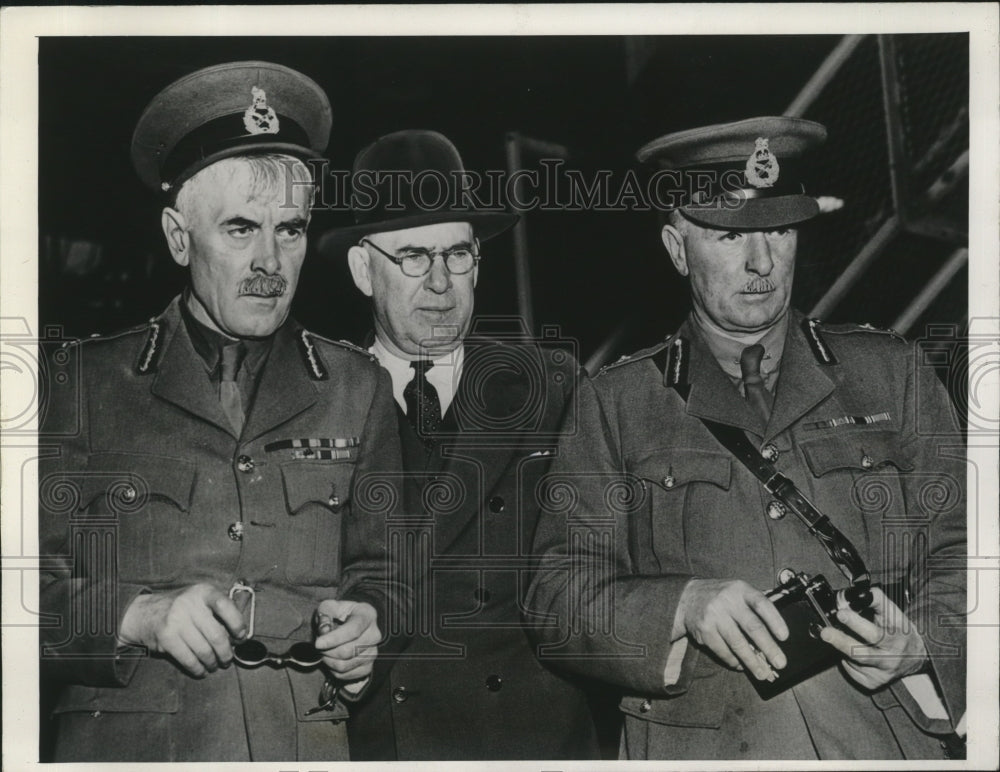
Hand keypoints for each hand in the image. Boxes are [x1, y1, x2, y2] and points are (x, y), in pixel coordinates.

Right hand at [119, 583, 246, 676]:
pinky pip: (188, 659)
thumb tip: (240, 636)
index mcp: (203, 592)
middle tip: (228, 659)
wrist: (145, 613)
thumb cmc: (182, 609)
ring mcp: (176, 620)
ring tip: (215, 665)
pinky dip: (198, 669)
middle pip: (216, 635)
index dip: (237, 624)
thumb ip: (219, 612)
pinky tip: (202, 670)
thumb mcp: (200, 600)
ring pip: (204, 650)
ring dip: (212, 662)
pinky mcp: (166, 637)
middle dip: (226, 652)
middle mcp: (190, 603)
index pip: (225, 606)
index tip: (241, 637)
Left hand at [314, 599, 380, 680]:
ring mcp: (373, 652)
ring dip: (328, 660)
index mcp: (367, 615)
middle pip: (347, 651)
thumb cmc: (340, 615)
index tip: (318, 643)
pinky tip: (332, 658)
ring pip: (344, 665)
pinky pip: (345, 675)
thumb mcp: (331, 607)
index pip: (353, 630)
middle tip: (319, 645)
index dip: (334, 639)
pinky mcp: (368, 666)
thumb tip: (324, 630)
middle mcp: (374, 634)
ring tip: (325, 651)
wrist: (352, 624)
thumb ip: (325, 613)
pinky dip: (333, 669)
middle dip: (327, 650)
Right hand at [679, 578, 788, 680]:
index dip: (775, 620)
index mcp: (740, 589)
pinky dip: (734, 660)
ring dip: (752, 661)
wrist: (687, 597)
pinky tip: (741, 665)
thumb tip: (775, 636)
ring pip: (737, 643)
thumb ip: (754, 606)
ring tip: (762, 672)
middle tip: (779, 662)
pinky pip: (723, 650)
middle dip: (768, 647)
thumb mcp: (737, 591)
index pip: (761, 603)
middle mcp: (727, 601)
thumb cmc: (720, 596)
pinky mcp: (705, 630)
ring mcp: (714, 616)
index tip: (784, 637)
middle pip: (752, 626)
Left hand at [820, 587, 927, 689]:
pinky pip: (850, 669)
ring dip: (841, 646)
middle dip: (841, 641)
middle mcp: (889, 659)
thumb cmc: (900, 631)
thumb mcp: (894, 613)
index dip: (857, 623)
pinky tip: (852, 651)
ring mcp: (880, 674)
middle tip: (826, 632)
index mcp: (896, 639)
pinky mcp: (871, 683)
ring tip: (833, 634)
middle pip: (861, 654)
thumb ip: (874, 601)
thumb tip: (850, 595)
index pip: (875, 633)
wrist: (916, 657)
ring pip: (852, 661)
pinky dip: (846, 658)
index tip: (841, 613)